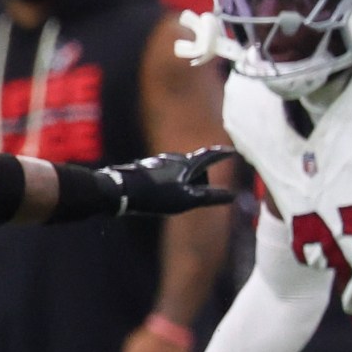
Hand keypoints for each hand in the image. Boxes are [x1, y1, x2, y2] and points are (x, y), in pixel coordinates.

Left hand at [96, 147, 237, 215]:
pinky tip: (157, 193)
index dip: (222, 155)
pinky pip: (162, 174)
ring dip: (182, 179)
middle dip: (200, 174)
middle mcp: (172, 158)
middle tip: (199, 190)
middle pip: (193, 164)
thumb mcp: (186, 200)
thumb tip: (232, 196)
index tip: (232, 151)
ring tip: (175, 195)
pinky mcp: (144, 168)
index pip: (209, 156)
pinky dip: (167, 182)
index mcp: (186, 163)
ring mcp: (156, 161)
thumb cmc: (155, 195)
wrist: (119, 190)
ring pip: (176, 169)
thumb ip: (209, 197)